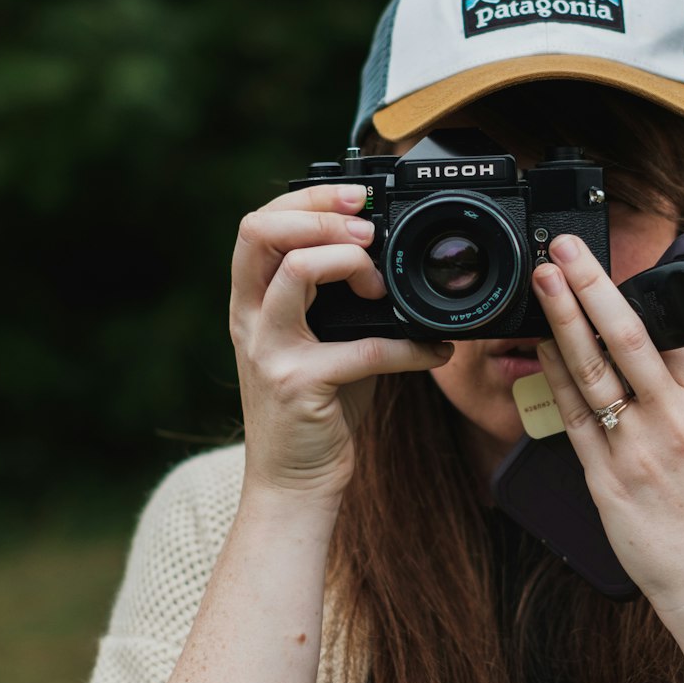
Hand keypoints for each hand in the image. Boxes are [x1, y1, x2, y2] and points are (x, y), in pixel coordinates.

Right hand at [229, 184, 451, 511]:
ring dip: (351, 262)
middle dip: (321, 216)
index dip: (307, 199)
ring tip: (383, 284)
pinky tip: (435, 351)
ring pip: (297, 270)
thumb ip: (335, 299)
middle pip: (261, 231)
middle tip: (369, 233)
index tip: (357, 198)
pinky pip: (361, 348)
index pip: (259, 224)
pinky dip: (410, 346)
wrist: (294, 483)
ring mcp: (268, 350)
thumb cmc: (316, 409)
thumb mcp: (316, 341)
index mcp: (251, 301)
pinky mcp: (298, 386)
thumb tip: (388, 259)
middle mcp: (248, 319)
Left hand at [530, 235, 683, 628]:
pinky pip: (573, 417)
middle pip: (625, 337)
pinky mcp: (604, 480)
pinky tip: (540, 348)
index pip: (674, 333)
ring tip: (543, 280)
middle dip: (592, 285)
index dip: (642, 292)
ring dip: (562, 319)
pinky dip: (554, 379)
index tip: (619, 262)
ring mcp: (634, 449)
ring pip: (590, 370)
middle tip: (565, 247)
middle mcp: (672, 420)